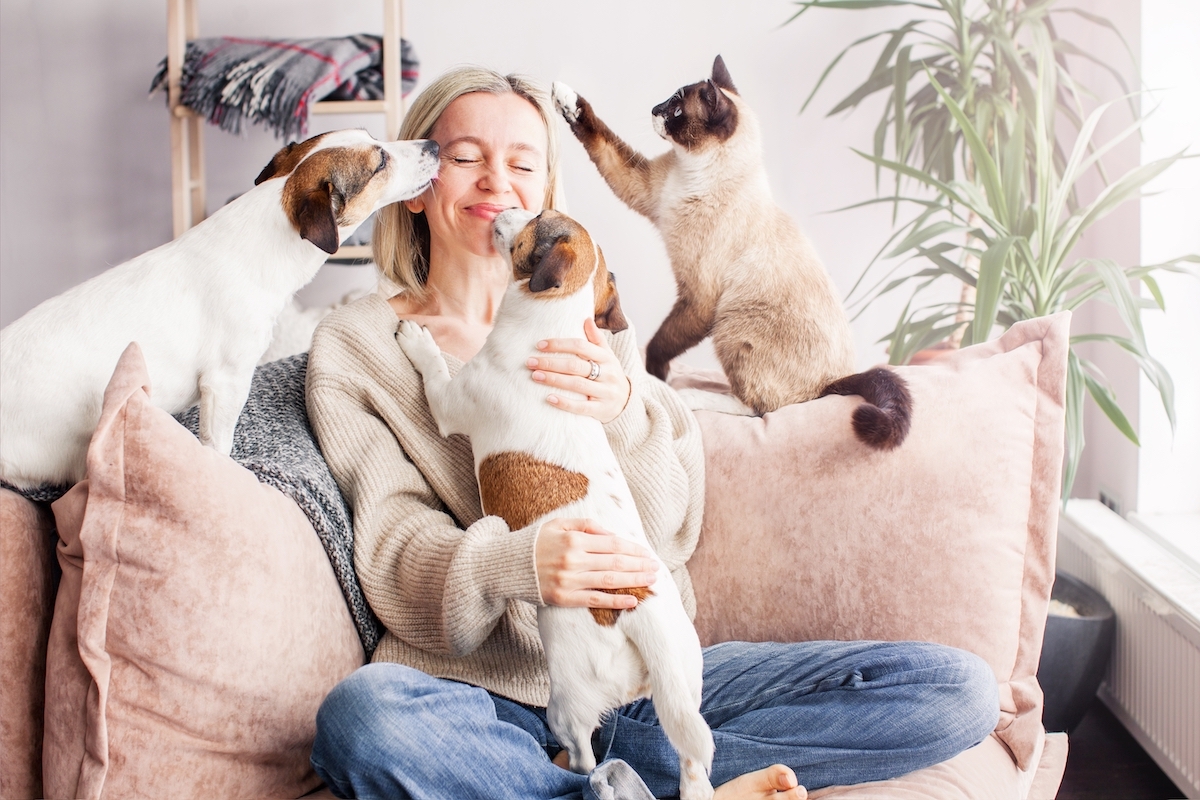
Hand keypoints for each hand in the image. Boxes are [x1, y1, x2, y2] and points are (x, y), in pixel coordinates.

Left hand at [527, 318, 631, 423]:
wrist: (627, 402)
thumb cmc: (610, 374)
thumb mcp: (608, 356)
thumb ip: (596, 339)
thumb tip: (586, 318)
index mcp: (607, 358)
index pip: (581, 346)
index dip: (559, 344)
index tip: (540, 345)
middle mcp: (607, 374)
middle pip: (576, 366)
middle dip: (551, 363)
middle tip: (530, 362)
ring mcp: (605, 393)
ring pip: (577, 385)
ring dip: (554, 380)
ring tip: (535, 376)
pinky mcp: (601, 410)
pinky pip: (581, 407)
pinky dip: (565, 403)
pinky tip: (549, 398)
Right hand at [535, 518, 657, 607]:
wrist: (507, 566)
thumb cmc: (535, 542)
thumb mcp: (558, 524)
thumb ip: (585, 525)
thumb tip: (611, 534)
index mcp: (574, 539)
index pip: (613, 544)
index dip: (633, 549)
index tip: (647, 553)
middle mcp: (573, 560)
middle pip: (615, 562)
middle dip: (639, 565)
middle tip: (656, 568)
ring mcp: (569, 580)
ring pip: (609, 580)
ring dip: (634, 581)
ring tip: (651, 581)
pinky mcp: (564, 598)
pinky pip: (595, 600)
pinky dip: (616, 600)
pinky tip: (632, 600)